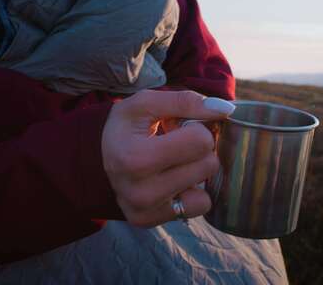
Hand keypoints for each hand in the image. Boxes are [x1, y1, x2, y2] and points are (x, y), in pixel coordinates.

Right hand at [101, 90, 234, 226]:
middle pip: (208, 166)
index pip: (201, 141)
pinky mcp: (150, 222)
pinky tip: (174, 182)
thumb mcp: (146, 103)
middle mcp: (139, 191)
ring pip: (206, 192)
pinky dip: (192, 193)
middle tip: (178, 147)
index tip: (180, 129)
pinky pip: (198, 207)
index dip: (197, 129)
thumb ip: (185, 101)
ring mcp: (145, 210)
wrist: (97, 156)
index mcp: (135, 158)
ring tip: (174, 164)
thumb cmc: (126, 127)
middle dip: (200, 151)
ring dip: (196, 174)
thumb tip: (225, 109)